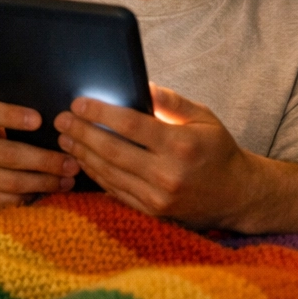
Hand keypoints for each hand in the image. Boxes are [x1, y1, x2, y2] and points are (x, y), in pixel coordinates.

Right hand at [0, 101, 79, 208]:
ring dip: (44, 183)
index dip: (13, 116)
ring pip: (12, 182)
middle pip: (11, 155)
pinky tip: (45, 192)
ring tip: (67, 180)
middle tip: (72, 163)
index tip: (39, 120)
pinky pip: (5, 201)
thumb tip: (57, 125)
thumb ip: (8, 119)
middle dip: (46, 161)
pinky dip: (29, 197)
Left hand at [54, 84, 258, 227]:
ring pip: (109, 173)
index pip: (131, 125)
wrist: (236, 195)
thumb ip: (171, 101)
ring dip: (83, 154)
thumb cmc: (218, 150)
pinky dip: (96, 175)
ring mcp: (158, 197)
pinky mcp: (152, 212)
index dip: (100, 113)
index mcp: (181, 144)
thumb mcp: (203, 117)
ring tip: (66, 138)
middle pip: (112, 150)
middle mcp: (167, 173)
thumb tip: (142, 85)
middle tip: (61, 119)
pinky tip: (84, 160)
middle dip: (82, 132)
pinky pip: (116, 191)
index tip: (79, 103)